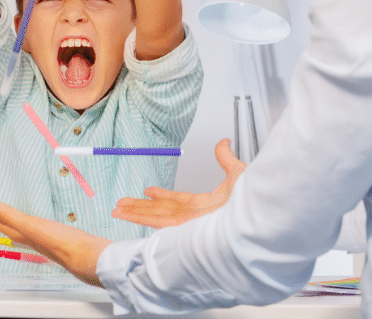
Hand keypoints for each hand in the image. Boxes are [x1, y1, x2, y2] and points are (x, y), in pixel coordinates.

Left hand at [0, 203, 110, 286]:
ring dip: (31, 229)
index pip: (10, 230)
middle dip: (12, 226)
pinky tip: (58, 229)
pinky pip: (56, 235)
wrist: (93, 258)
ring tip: (29, 223)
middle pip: (23, 235)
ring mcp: (57, 245)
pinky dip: (51, 230)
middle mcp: (42, 244)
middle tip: (5, 219)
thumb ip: (10, 217)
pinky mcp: (73, 244)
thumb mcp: (32, 226)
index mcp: (31, 238)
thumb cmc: (63, 243)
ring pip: (39, 236)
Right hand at [111, 139, 244, 228]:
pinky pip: (154, 223)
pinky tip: (125, 215)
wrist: (254, 215)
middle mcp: (193, 216)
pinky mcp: (181, 229)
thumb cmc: (252, 201)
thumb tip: (224, 142)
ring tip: (117, 210)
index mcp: (205, 204)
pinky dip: (138, 219)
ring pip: (153, 216)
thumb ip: (225, 158)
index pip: (178, 200)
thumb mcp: (236, 172)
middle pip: (160, 210)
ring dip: (134, 213)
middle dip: (140, 208)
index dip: (161, 196)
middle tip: (122, 205)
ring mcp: (186, 224)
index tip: (147, 191)